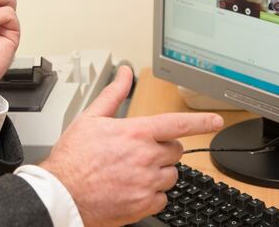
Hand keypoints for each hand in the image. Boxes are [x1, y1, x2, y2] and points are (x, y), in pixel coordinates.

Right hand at [41, 67, 223, 226]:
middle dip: (162, 151)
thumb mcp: (91, 118)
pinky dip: (151, 195)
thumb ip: (114, 94)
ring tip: (133, 172)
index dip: (201, 121)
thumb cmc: (73, 157)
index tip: (216, 120)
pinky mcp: (143, 204)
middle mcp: (146, 157)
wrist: (62, 193)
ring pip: (171, 175)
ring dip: (158, 173)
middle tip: (140, 153)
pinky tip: (132, 189)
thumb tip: (124, 73)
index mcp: (136, 133)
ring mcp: (146, 182)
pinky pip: (162, 198)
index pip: (178, 124)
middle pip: (175, 152)